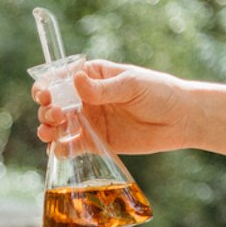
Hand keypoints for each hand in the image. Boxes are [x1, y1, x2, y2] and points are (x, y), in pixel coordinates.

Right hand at [33, 60, 192, 155]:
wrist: (179, 120)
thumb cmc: (158, 92)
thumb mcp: (131, 85)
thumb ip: (102, 87)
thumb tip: (75, 80)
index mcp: (92, 76)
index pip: (60, 78)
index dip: (47, 86)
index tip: (45, 95)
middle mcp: (86, 98)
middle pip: (53, 104)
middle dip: (47, 110)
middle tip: (56, 116)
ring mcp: (89, 121)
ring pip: (57, 126)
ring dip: (48, 130)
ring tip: (50, 134)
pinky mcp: (94, 142)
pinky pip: (71, 147)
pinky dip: (60, 150)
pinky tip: (58, 150)